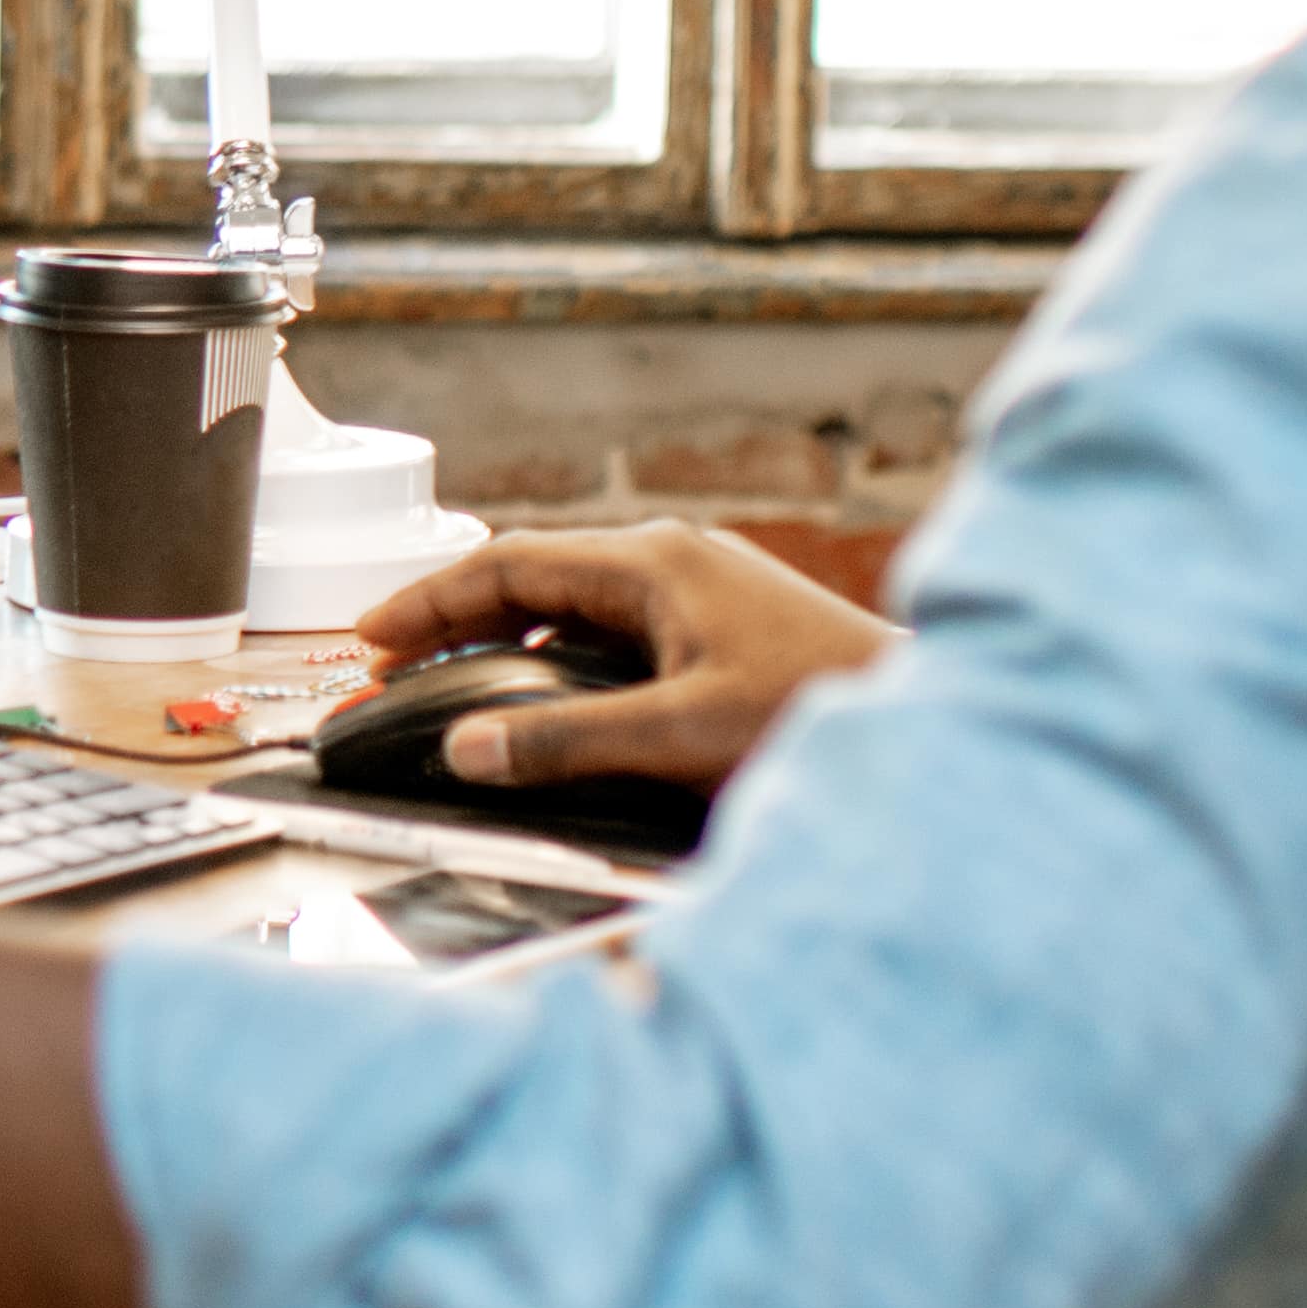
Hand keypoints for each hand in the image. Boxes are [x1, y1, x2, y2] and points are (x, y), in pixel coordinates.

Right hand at [356, 520, 895, 795]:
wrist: (933, 722)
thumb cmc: (817, 715)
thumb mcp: (677, 734)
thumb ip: (565, 742)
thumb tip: (466, 747)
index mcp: (654, 563)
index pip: (510, 564)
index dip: (432, 601)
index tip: (373, 635)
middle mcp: (675, 560)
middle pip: (537, 574)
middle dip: (458, 615)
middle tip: (395, 660)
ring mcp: (705, 588)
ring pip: (578, 598)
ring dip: (511, 633)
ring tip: (455, 679)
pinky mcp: (728, 624)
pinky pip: (618, 623)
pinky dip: (562, 650)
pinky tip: (552, 694)